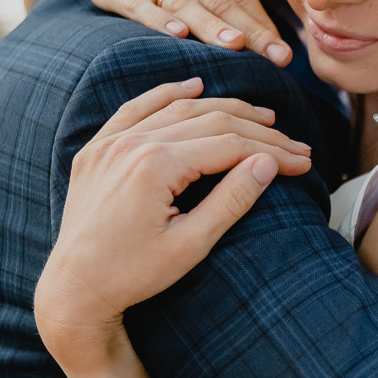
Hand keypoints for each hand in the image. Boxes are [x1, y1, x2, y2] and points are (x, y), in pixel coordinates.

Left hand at [35, 78, 309, 370]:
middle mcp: (132, 144)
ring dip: (223, 108)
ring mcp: (111, 144)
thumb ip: (231, 200)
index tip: (302, 162)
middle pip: (210, 122)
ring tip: (262, 117)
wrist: (74, 289)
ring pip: (178, 110)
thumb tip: (268, 163)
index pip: (230, 145)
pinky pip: (136, 109)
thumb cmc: (132, 276)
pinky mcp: (97, 150)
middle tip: (294, 143)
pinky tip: (193, 87)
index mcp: (156, 167)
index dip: (272, 151)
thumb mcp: (190, 245)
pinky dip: (166, 95)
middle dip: (259, 131)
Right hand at [50, 0, 292, 64]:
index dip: (262, 23)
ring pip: (182, 3)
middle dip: (250, 32)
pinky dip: (157, 20)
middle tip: (278, 57)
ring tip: (238, 48)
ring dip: (211, 27)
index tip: (286, 50)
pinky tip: (178, 34)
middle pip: (217, 0)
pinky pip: (137, 4)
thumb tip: (257, 19)